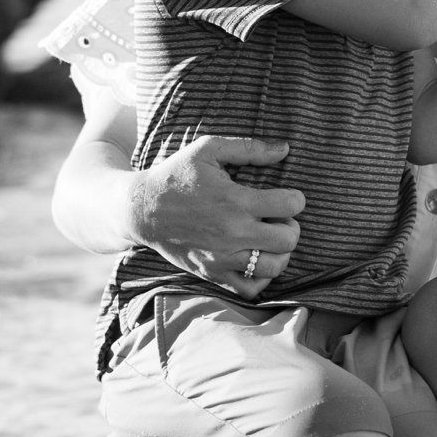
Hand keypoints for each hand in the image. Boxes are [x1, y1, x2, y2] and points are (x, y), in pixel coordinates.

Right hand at [133, 135, 303, 297]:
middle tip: (278, 218)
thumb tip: (285, 149)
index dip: (295, 198)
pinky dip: (261, 277)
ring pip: (275, 266)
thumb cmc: (176, 175)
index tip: (286, 196)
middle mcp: (233, 233)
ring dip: (280, 252)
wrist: (141, 210)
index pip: (291, 205)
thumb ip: (248, 147)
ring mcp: (223, 257)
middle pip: (289, 238)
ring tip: (269, 239)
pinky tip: (256, 259)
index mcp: (236, 201)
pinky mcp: (213, 274)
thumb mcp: (207, 150)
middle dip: (291, 226)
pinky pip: (250, 288)